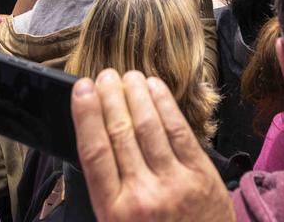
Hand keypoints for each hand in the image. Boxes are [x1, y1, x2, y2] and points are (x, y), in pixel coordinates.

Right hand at [71, 70, 235, 221]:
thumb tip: (96, 138)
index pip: (94, 151)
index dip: (86, 114)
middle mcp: (143, 196)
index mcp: (114, 212)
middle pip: (120, 132)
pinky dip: (165, 105)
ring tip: (128, 76)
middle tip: (105, 76)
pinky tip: (155, 88)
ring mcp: (175, 184)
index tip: (81, 89)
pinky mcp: (202, 177)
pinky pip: (180, 131)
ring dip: (136, 95)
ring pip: (149, 126)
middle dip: (110, 97)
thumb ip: (108, 191)